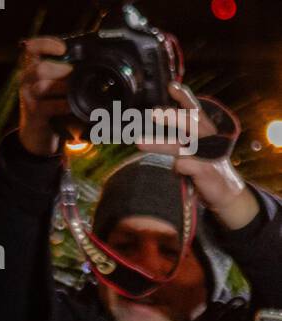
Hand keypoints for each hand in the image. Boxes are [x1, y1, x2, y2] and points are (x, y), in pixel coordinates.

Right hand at [17, 36, 71, 157]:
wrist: (36, 135)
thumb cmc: (50, 105)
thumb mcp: (53, 85)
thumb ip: (63, 72)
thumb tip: (89, 60)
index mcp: (32, 68)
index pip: (32, 48)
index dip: (46, 44)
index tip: (62, 48)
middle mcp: (26, 81)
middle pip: (40, 68)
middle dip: (61, 69)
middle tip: (74, 74)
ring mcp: (28, 98)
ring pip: (42, 86)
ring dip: (62, 86)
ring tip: (74, 90)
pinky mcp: (33, 114)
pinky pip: (48, 106)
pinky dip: (63, 105)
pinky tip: (71, 106)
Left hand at [137, 83, 258, 229]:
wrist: (224, 192)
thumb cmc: (206, 166)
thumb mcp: (197, 147)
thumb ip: (183, 136)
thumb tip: (161, 119)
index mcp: (206, 129)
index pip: (194, 109)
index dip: (184, 96)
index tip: (170, 86)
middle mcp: (208, 137)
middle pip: (189, 122)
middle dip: (170, 116)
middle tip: (152, 113)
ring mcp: (207, 154)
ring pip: (180, 145)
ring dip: (158, 143)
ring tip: (139, 142)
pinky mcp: (205, 170)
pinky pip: (184, 165)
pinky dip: (177, 168)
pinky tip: (176, 171)